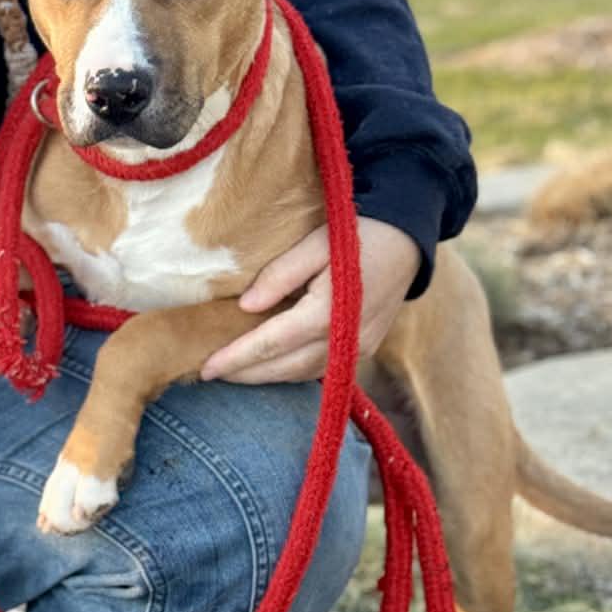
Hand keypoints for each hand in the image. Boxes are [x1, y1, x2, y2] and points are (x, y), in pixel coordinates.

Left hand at [199, 219, 421, 384]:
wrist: (406, 241)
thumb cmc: (357, 234)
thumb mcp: (316, 243)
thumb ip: (281, 274)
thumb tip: (245, 306)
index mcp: (328, 312)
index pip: (271, 343)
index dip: (236, 358)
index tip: (205, 368)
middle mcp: (345, 340)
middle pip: (284, 367)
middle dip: (245, 373)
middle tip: (207, 374)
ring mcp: (358, 349)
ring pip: (302, 374)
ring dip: (266, 377)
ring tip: (232, 372)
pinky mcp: (363, 349)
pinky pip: (320, 369)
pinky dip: (290, 371)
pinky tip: (268, 366)